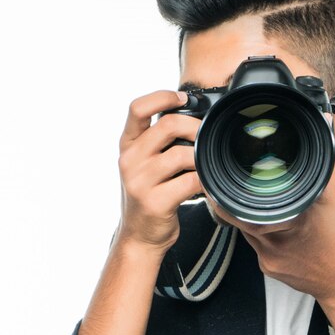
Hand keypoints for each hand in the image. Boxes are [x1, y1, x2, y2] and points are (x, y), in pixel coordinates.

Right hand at [115, 91, 201, 253]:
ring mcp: (139, 182)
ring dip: (201, 157)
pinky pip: (189, 181)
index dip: (162, 97)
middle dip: (195, 126)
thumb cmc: (149, 196)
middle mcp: (129, 160)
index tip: (183, 98)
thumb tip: (193, 118)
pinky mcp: (154, 202)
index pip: (137, 108)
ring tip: (205, 165)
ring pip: (182, 154)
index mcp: (127, 145)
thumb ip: (158, 142)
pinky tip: (206, 183)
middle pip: (168, 126)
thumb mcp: (143, 164)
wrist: (139, 237)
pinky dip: (204, 180)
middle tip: (207, 136)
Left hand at [209, 162, 334, 303]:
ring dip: (247, 215)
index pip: (242, 201)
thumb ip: (328, 159)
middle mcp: (272, 239)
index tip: (221, 175)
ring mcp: (267, 258)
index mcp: (288, 218)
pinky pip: (256, 246)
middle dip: (233, 198)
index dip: (227, 188)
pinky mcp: (267, 269)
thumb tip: (326, 126)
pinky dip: (261, 233)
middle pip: (236, 215)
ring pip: (245, 229)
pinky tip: (276, 227)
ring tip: (257, 202)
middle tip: (229, 183)